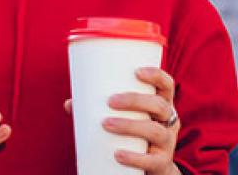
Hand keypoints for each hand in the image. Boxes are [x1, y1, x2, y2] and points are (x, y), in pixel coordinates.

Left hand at [64, 67, 180, 174]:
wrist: (150, 167)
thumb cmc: (132, 133)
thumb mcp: (122, 116)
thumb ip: (96, 108)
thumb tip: (69, 104)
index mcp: (160, 104)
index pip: (166, 85)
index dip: (156, 75)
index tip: (136, 71)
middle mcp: (168, 120)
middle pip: (159, 106)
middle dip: (135, 100)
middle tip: (110, 101)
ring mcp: (167, 142)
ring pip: (155, 131)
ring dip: (130, 126)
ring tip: (106, 123)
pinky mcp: (161, 162)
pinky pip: (152, 160)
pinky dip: (135, 157)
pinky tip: (118, 154)